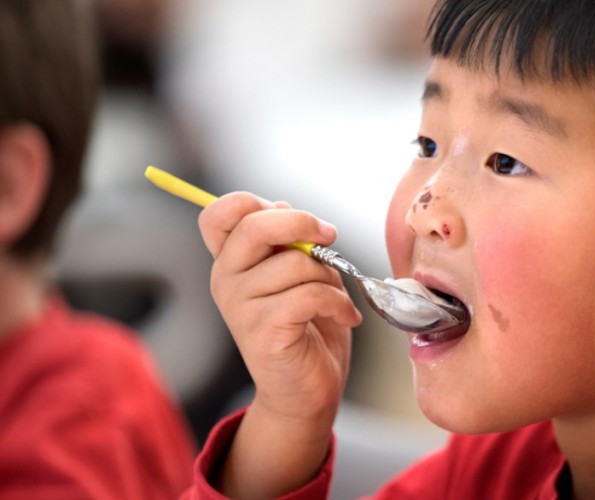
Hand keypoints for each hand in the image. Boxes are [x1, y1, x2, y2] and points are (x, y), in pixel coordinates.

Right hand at [198, 192, 361, 496]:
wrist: (306, 392)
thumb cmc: (308, 329)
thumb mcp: (300, 275)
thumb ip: (288, 243)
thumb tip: (281, 204)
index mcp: (231, 262)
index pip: (218, 214)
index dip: (253, 202)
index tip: (295, 219)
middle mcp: (226, 280)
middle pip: (254, 226)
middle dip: (301, 223)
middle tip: (329, 236)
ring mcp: (240, 307)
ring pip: (295, 263)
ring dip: (330, 277)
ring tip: (337, 298)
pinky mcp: (263, 331)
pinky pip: (309, 295)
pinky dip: (338, 303)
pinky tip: (346, 317)